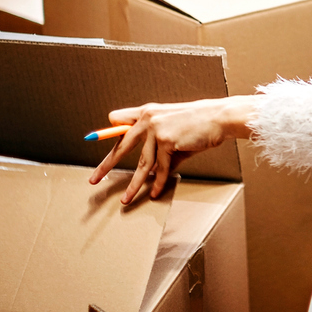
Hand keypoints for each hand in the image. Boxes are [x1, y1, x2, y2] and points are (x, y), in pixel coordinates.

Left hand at [88, 95, 260, 203]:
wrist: (219, 117)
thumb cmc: (198, 123)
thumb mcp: (173, 127)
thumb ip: (157, 144)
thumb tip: (150, 170)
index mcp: (147, 112)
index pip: (119, 122)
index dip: (108, 133)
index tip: (92, 139)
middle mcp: (148, 118)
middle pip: (122, 146)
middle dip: (106, 166)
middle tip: (94, 180)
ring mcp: (157, 130)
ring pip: (142, 164)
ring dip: (134, 185)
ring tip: (125, 200)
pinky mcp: (167, 141)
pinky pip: (161, 168)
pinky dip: (158, 183)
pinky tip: (154, 193)